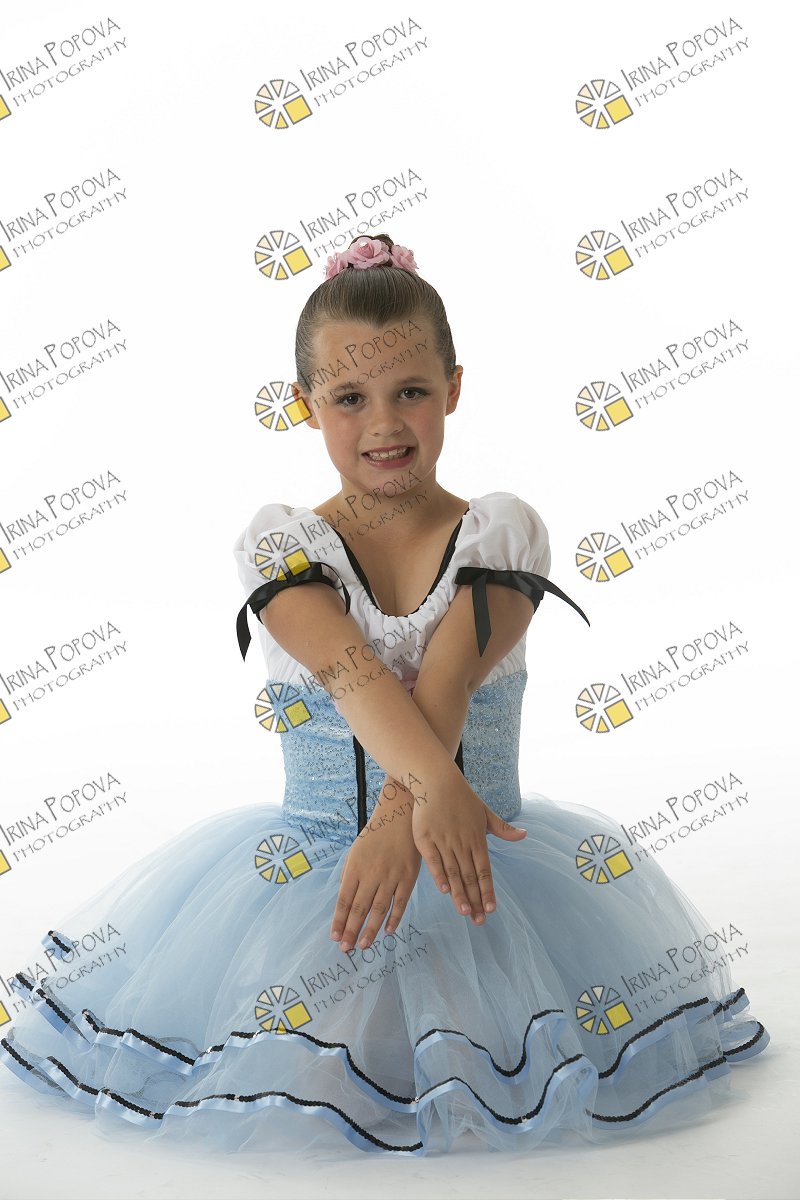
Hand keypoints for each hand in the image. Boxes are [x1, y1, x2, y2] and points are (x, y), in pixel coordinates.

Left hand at [330, 784, 421, 952]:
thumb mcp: (356, 853)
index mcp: (355, 867)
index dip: (339, 921)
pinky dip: (394, 918)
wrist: (400, 815)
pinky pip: (400, 902)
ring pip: (378, 909)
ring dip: (370, 930)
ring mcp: (390, 876)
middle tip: (345, 950)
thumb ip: (350, 876)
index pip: (344, 900)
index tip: (335, 937)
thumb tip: (345, 903)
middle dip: (351, 931)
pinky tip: (388, 932)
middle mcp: (371, 874)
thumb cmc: (376, 835)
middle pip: (359, 908)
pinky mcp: (408, 877)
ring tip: (362, 945)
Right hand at [410, 773, 526, 922]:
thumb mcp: (485, 812)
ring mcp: (443, 841)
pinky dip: (439, 875)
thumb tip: (525, 835)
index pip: (485, 871)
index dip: (488, 891)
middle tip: (480, 921)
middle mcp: (462, 843)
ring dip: (459, 894)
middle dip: (475, 900)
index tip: (491, 909)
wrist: (436, 780)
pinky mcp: (425, 838)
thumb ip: (503, 828)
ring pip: (453, 872)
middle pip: (470, 877)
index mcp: (477, 839)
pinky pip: (433, 861)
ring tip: (466, 912)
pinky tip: (445, 889)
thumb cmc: (461, 797)